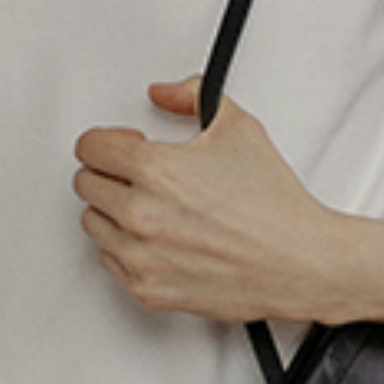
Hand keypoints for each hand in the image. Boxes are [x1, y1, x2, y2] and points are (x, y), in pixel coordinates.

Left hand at [71, 78, 342, 322]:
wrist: (298, 263)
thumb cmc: (274, 207)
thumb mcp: (239, 127)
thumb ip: (192, 95)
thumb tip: (164, 94)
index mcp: (155, 170)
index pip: (89, 147)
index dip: (108, 139)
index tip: (125, 144)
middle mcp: (139, 215)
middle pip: (86, 183)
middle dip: (110, 173)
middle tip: (139, 174)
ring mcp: (140, 256)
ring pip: (93, 223)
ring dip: (113, 210)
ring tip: (150, 205)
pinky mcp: (147, 289)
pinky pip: (109, 261)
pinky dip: (125, 247)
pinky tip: (155, 236)